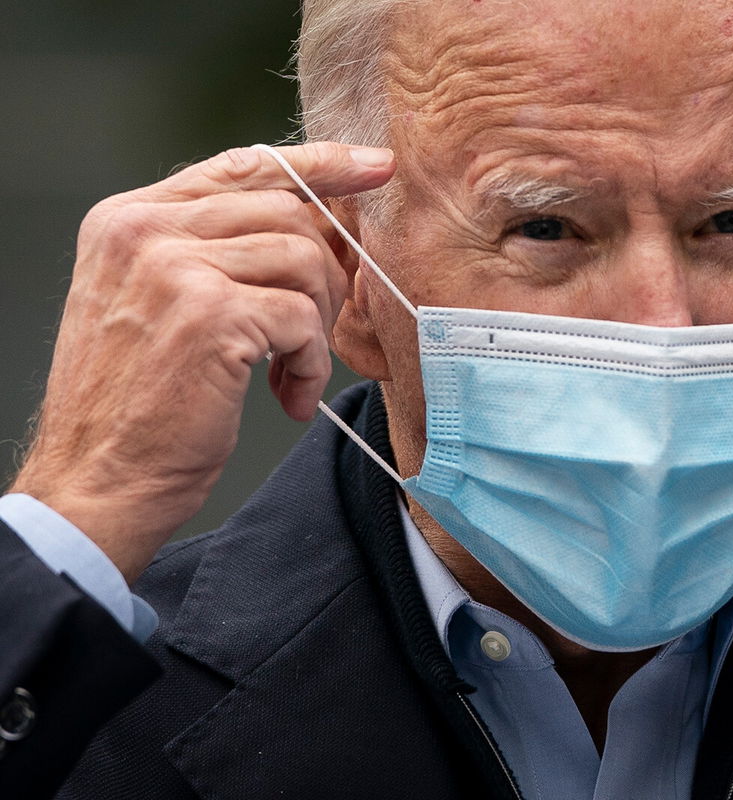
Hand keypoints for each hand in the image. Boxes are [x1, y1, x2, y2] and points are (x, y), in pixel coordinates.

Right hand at [10, 142, 394, 581]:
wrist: (98, 480)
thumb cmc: (136, 406)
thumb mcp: (158, 306)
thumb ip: (213, 254)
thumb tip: (310, 229)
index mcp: (129, 219)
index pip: (243, 167)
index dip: (318, 164)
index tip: (373, 169)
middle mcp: (144, 230)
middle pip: (286, 212)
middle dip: (323, 274)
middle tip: (314, 331)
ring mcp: (174, 267)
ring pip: (303, 259)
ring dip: (315, 324)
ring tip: (291, 371)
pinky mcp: (210, 315)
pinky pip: (302, 317)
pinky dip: (310, 362)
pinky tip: (288, 396)